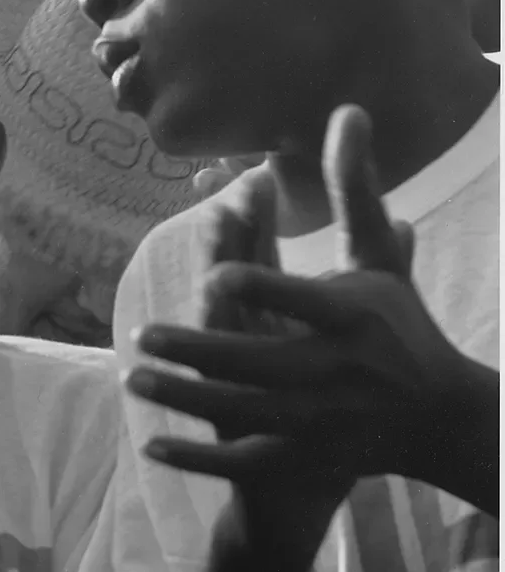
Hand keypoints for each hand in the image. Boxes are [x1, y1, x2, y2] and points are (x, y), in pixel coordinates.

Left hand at [130, 108, 475, 553]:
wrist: (437, 422)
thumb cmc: (395, 326)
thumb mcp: (374, 259)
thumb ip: (352, 187)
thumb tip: (347, 109)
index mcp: (354, 318)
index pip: (305, 301)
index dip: (264, 290)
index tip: (217, 275)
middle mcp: (339, 372)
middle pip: (265, 363)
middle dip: (202, 350)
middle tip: (144, 333)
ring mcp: (321, 423)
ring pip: (246, 412)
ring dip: (187, 398)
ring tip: (134, 377)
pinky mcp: (306, 459)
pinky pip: (247, 463)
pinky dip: (200, 459)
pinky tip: (153, 446)